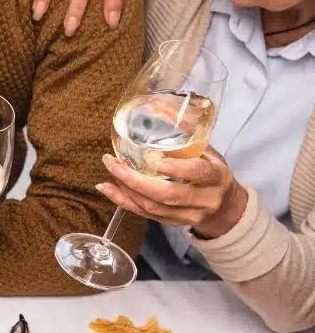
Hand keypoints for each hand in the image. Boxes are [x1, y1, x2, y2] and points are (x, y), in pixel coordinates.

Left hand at [97, 152, 248, 237]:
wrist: (225, 209)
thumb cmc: (213, 175)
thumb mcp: (210, 154)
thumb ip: (188, 137)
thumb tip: (161, 109)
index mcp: (217, 178)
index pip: (200, 173)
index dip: (180, 169)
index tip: (159, 162)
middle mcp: (204, 200)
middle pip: (168, 195)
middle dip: (137, 181)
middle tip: (115, 164)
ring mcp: (187, 215)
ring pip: (153, 208)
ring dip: (126, 190)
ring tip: (110, 172)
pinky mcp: (171, 223)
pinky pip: (144, 215)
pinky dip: (123, 201)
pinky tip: (108, 189)